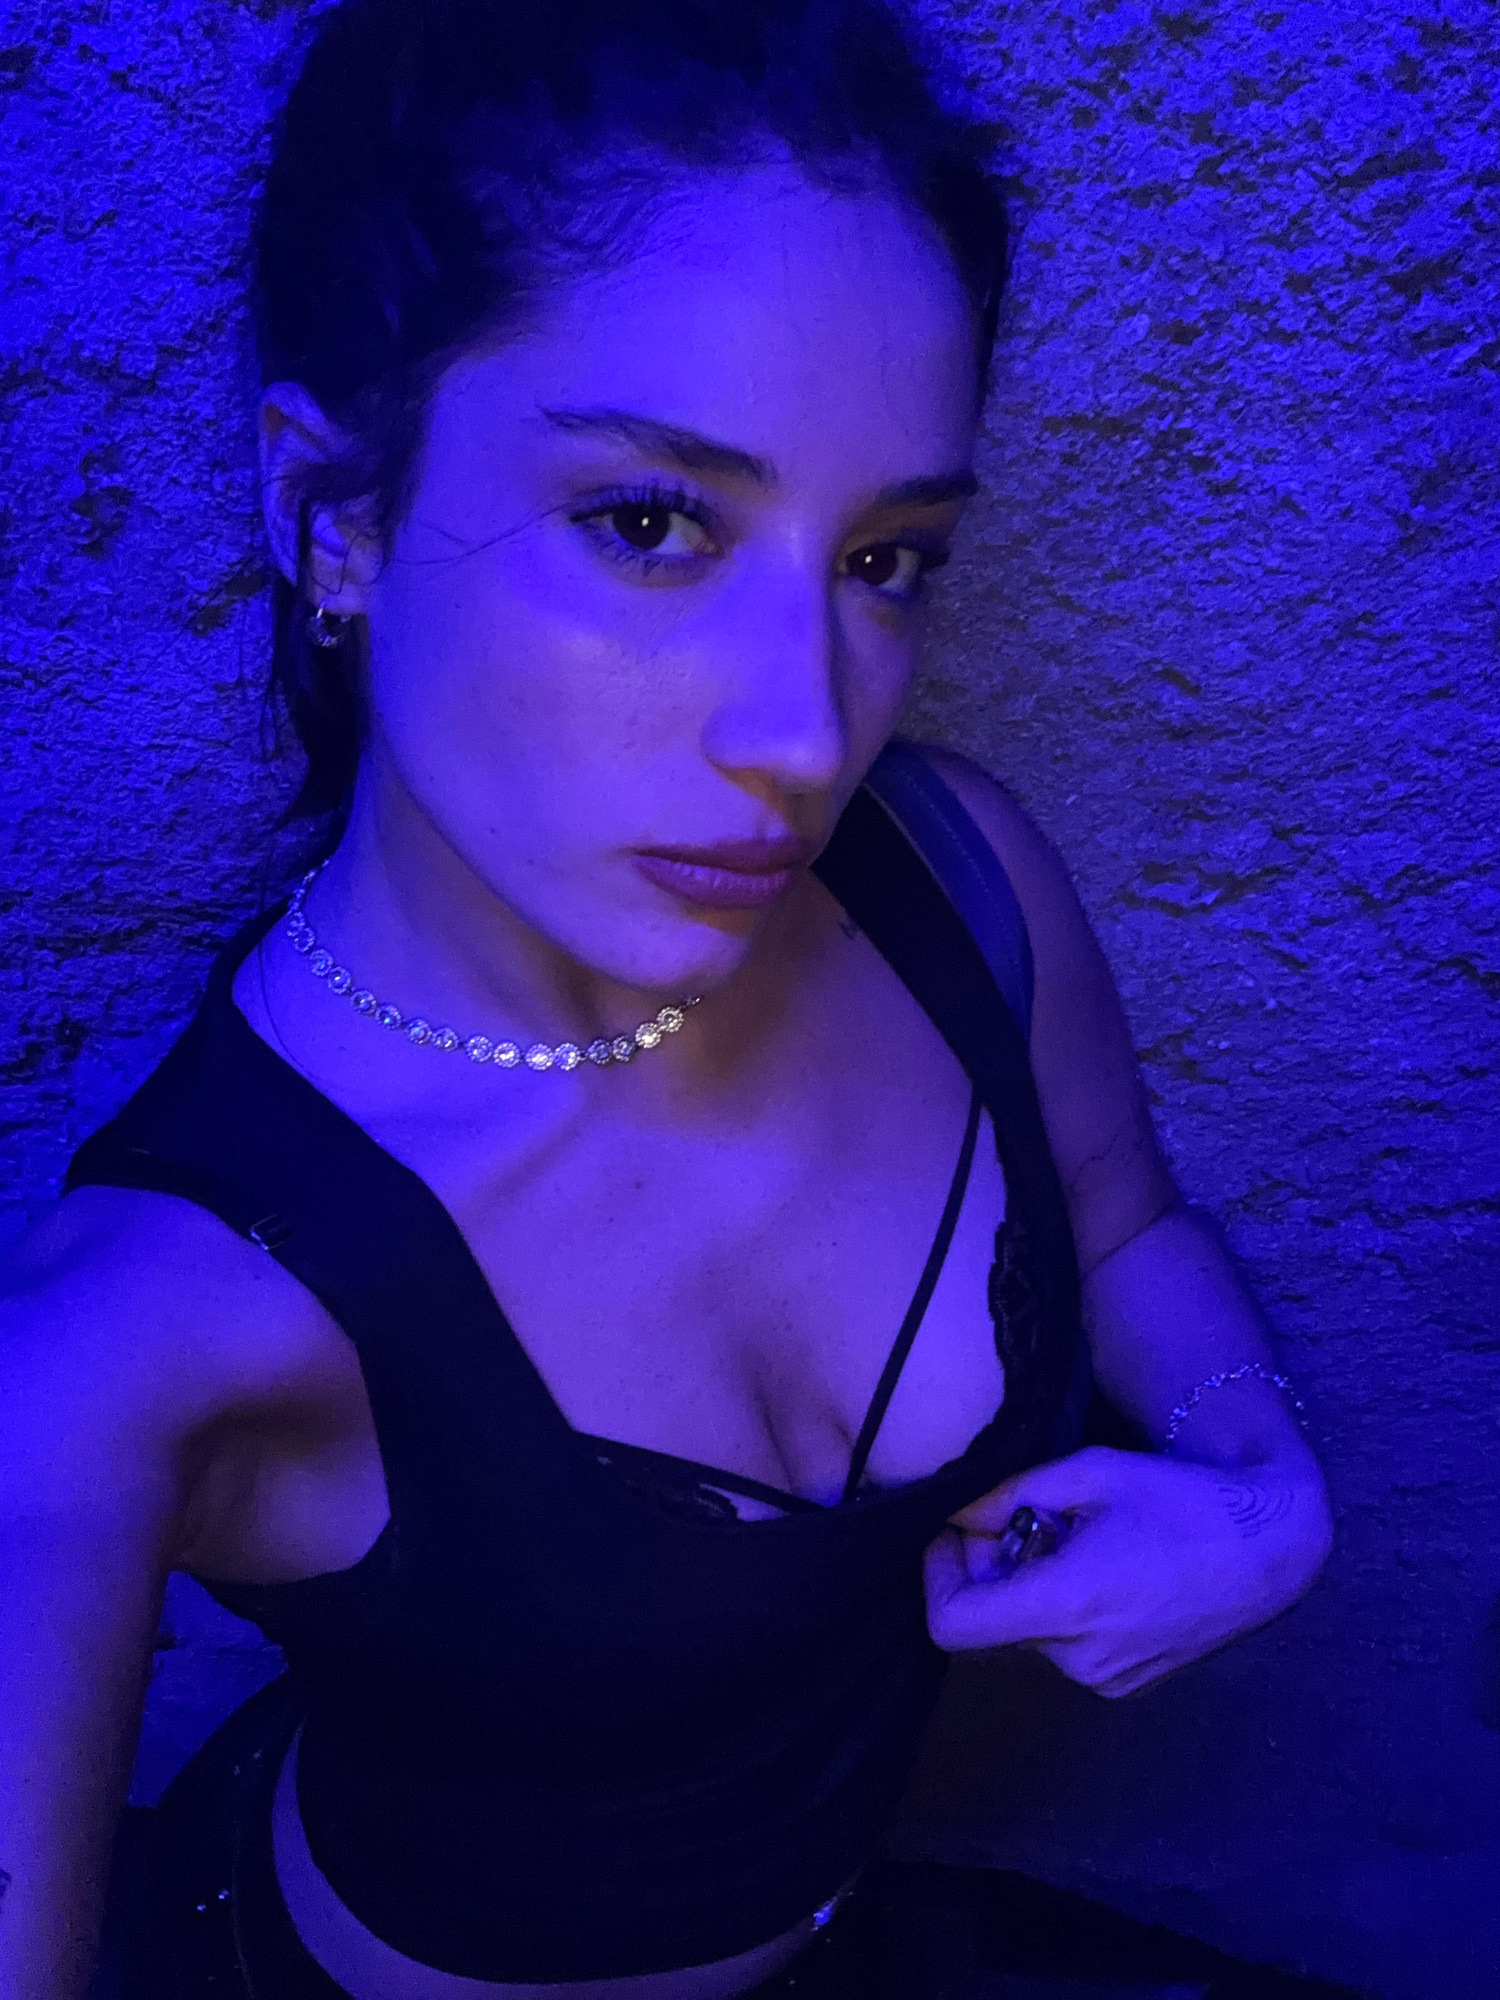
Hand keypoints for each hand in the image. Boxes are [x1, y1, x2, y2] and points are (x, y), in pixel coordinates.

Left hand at [923, 1445, 1332, 1697]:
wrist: (1271, 1550)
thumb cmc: (1183, 1501)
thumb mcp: (1090, 1474)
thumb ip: (1010, 1495)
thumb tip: (953, 1511)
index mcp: (1066, 1605)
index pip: (952, 1624)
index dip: (936, 1576)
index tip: (951, 1535)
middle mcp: (1080, 1657)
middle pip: (994, 1619)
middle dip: (993, 1566)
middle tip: (1032, 1516)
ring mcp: (1106, 1679)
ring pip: (1030, 1630)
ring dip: (1033, 1585)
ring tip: (1084, 1538)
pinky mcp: (1127, 1686)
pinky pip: (1068, 1646)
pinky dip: (1067, 1609)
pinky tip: (1109, 1568)